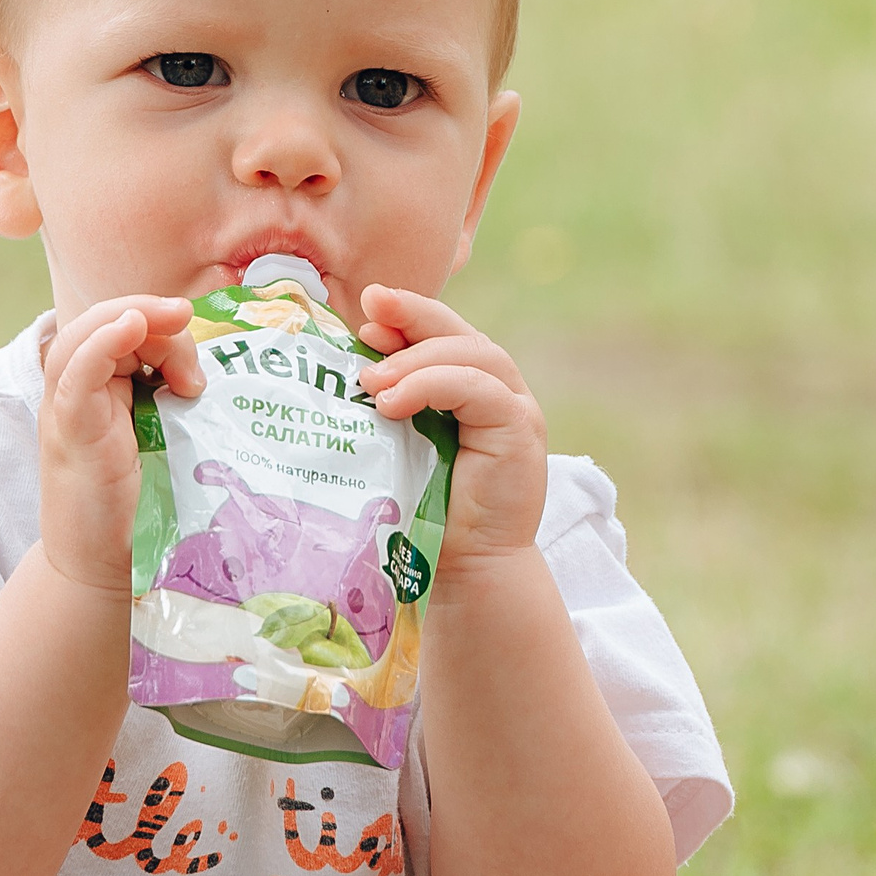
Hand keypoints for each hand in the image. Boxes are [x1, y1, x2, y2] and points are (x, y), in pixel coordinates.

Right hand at [40, 296, 202, 592]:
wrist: (102, 570)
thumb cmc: (141, 510)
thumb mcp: (168, 442)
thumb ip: (181, 405)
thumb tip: (228, 378)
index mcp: (102, 389)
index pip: (121, 326)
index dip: (159, 320)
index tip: (201, 345)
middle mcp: (78, 391)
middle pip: (106, 321)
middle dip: (154, 318)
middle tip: (193, 348)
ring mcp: (68, 409)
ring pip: (87, 335)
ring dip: (135, 319)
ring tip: (175, 322)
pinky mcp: (70, 431)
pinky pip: (77, 374)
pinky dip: (101, 344)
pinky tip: (130, 327)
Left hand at [356, 287, 546, 565]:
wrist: (468, 567)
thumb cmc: (426, 509)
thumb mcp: (398, 442)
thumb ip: (386, 401)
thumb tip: (353, 360)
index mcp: (469, 384)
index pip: (441, 331)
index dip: (407, 313)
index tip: (366, 308)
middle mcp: (498, 387)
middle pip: (459, 332)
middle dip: (412, 315)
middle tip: (367, 313)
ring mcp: (515, 405)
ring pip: (471, 354)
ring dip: (416, 359)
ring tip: (371, 380)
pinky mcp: (521, 428)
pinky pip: (479, 388)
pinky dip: (434, 385)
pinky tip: (394, 401)